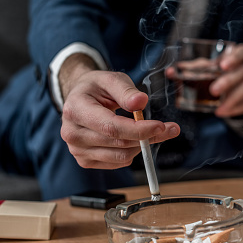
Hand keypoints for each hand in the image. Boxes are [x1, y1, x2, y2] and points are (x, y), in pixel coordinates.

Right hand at [59, 54, 179, 169]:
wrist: (78, 99)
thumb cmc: (96, 88)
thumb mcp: (111, 79)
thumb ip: (126, 90)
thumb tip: (141, 102)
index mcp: (76, 110)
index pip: (111, 127)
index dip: (139, 130)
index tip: (161, 126)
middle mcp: (72, 133)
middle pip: (119, 143)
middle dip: (148, 137)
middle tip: (170, 128)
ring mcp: (77, 150)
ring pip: (121, 156)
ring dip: (142, 145)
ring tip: (151, 131)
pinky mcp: (85, 161)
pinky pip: (118, 162)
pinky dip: (132, 151)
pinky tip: (132, 138)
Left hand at [166, 43, 242, 117]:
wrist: (235, 86)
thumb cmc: (218, 72)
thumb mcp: (206, 68)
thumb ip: (191, 69)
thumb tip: (170, 72)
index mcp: (238, 54)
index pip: (242, 51)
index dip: (234, 57)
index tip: (222, 66)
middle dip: (229, 81)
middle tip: (213, 91)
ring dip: (233, 98)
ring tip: (219, 108)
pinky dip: (236, 109)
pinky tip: (223, 112)